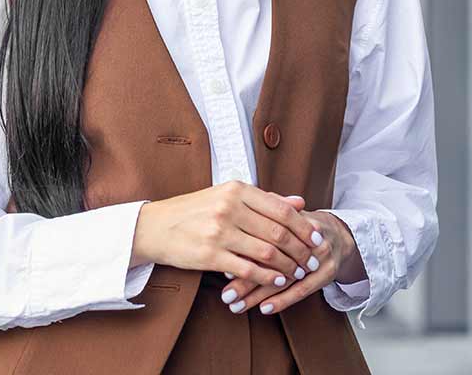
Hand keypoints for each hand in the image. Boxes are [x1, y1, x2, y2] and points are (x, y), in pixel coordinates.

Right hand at [130, 181, 317, 288]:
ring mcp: (219, 232)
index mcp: (236, 190)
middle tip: (312, 260)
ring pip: (266, 252)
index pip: (282, 209)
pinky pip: (247, 269)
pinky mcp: (209, 255)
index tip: (317, 239)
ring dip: (287, 266)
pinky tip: (276, 281)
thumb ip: (265, 200)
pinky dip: (266, 277)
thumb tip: (299, 202)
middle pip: (278, 232)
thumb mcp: (228, 196)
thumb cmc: (194, 211)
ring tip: (297, 272)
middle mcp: (229, 208)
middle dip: (300, 250)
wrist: (154, 226)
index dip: (304, 227)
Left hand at [220, 205, 361, 315]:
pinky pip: (303, 289)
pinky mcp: (327, 272)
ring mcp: (319, 255)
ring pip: (284, 278)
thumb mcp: (284, 215)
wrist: (338, 235)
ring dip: (259, 295)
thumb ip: (261, 215)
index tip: (222, 264)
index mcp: (292, 220)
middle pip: (272, 259)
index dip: (242, 251)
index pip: (263, 235)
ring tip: (236, 306)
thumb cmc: (300, 227)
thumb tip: (230, 222)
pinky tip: (264, 309)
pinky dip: (283, 300)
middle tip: (225, 295)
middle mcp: (306, 237)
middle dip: (245, 279)